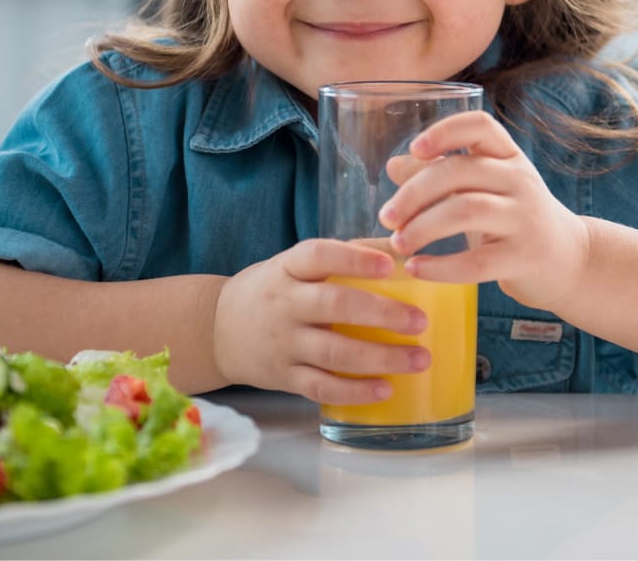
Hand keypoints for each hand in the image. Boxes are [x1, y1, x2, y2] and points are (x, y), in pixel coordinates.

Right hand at [211, 239, 432, 404]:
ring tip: (418, 359)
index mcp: (289, 268)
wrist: (217, 328)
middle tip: (420, 321)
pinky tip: (385, 389)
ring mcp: (282, 343)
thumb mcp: (297, 263)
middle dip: (381, 314)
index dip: (355, 260)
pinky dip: (354, 391)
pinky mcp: (282, 376)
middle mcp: (284, 304)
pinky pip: (320, 387)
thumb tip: (405, 246)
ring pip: (333, 352)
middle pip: (333, 305)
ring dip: (379, 357)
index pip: (319, 256)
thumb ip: (347, 253)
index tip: (391, 265)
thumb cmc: (276, 290)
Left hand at [379, 110, 590, 310]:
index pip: (480, 126)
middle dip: (414, 194)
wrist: (570, 260)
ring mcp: (525, 218)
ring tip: (398, 243)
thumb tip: (393, 165)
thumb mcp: (485, 189)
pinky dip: (440, 266)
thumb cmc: (515, 219)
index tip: (415, 150)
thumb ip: (442, 175)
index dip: (445, 132)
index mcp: (508, 157)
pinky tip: (416, 269)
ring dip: (423, 227)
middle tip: (386, 217)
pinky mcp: (524, 257)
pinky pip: (476, 261)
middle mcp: (520, 180)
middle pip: (460, 172)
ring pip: (466, 211)